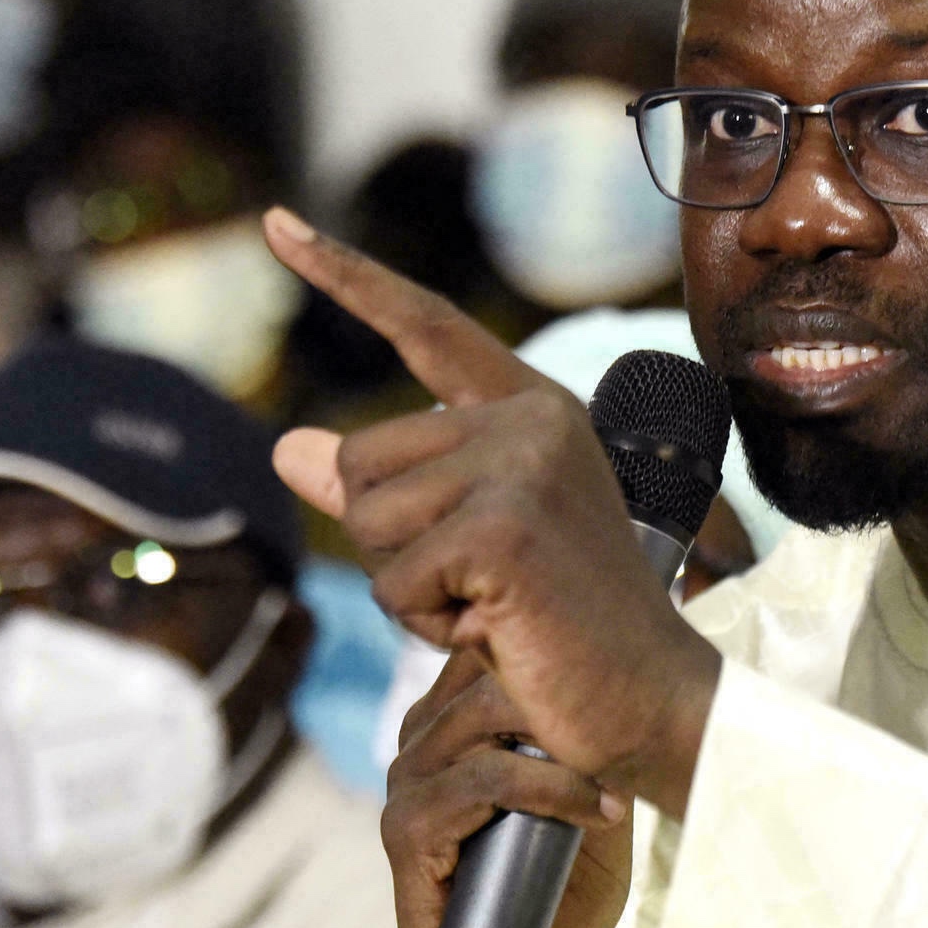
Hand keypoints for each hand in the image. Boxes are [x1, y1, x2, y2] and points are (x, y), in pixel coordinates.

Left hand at [263, 208, 720, 816]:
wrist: (651, 702)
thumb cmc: (559, 632)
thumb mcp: (462, 548)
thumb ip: (386, 493)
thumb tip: (288, 448)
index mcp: (531, 409)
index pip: (424, 327)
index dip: (345, 274)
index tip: (276, 225)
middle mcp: (531, 418)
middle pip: (361, 460)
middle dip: (391, 543)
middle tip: (482, 585)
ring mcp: (522, 465)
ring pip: (366, 519)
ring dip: (410, 588)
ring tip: (495, 608)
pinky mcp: (504, 527)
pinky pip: (392, 579)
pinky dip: (427, 623)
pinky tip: (500, 631)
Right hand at [384, 652, 633, 927]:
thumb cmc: (562, 892)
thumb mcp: (593, 796)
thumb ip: (590, 740)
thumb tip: (628, 683)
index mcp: (453, 726)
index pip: (487, 650)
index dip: (547, 653)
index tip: (621, 680)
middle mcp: (420, 746)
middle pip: (485, 675)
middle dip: (561, 697)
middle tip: (625, 732)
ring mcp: (406, 788)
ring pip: (482, 721)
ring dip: (561, 746)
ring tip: (611, 782)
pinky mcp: (406, 834)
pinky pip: (479, 781)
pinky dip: (543, 788)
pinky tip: (591, 808)